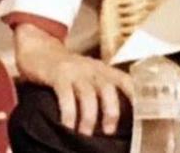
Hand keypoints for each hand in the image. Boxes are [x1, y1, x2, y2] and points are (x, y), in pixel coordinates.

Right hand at [14, 23, 132, 135]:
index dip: (136, 97)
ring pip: (88, 94)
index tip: (142, 114)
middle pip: (108, 89)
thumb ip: (99, 89)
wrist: (38, 47)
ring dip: (88, 117)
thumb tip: (111, 119)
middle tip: (108, 131)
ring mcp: (75, 70)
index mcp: (103, 70)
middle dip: (110, 112)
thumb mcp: (87, 74)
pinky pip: (65, 95)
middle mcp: (92, 68)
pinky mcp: (57, 74)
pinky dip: (68, 113)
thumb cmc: (65, 68)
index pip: (125, 81)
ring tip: (85, 133)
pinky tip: (67, 125)